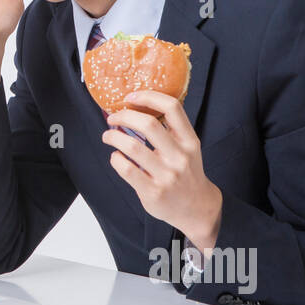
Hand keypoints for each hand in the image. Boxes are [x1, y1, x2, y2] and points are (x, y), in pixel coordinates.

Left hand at [101, 90, 222, 247]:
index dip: (148, 97)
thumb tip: (136, 106)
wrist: (196, 207)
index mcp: (189, 140)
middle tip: (113, 118)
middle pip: (148, 124)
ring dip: (113, 137)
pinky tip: (116, 157)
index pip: (172, 108)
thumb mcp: (188, 147)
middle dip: (124, 116)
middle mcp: (179, 156)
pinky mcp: (152, 191)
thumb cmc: (186, 172)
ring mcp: (166, 175)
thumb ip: (170, 129)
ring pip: (132, 146)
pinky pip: (126, 169)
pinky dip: (115, 159)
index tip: (130, 97)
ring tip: (108, 136)